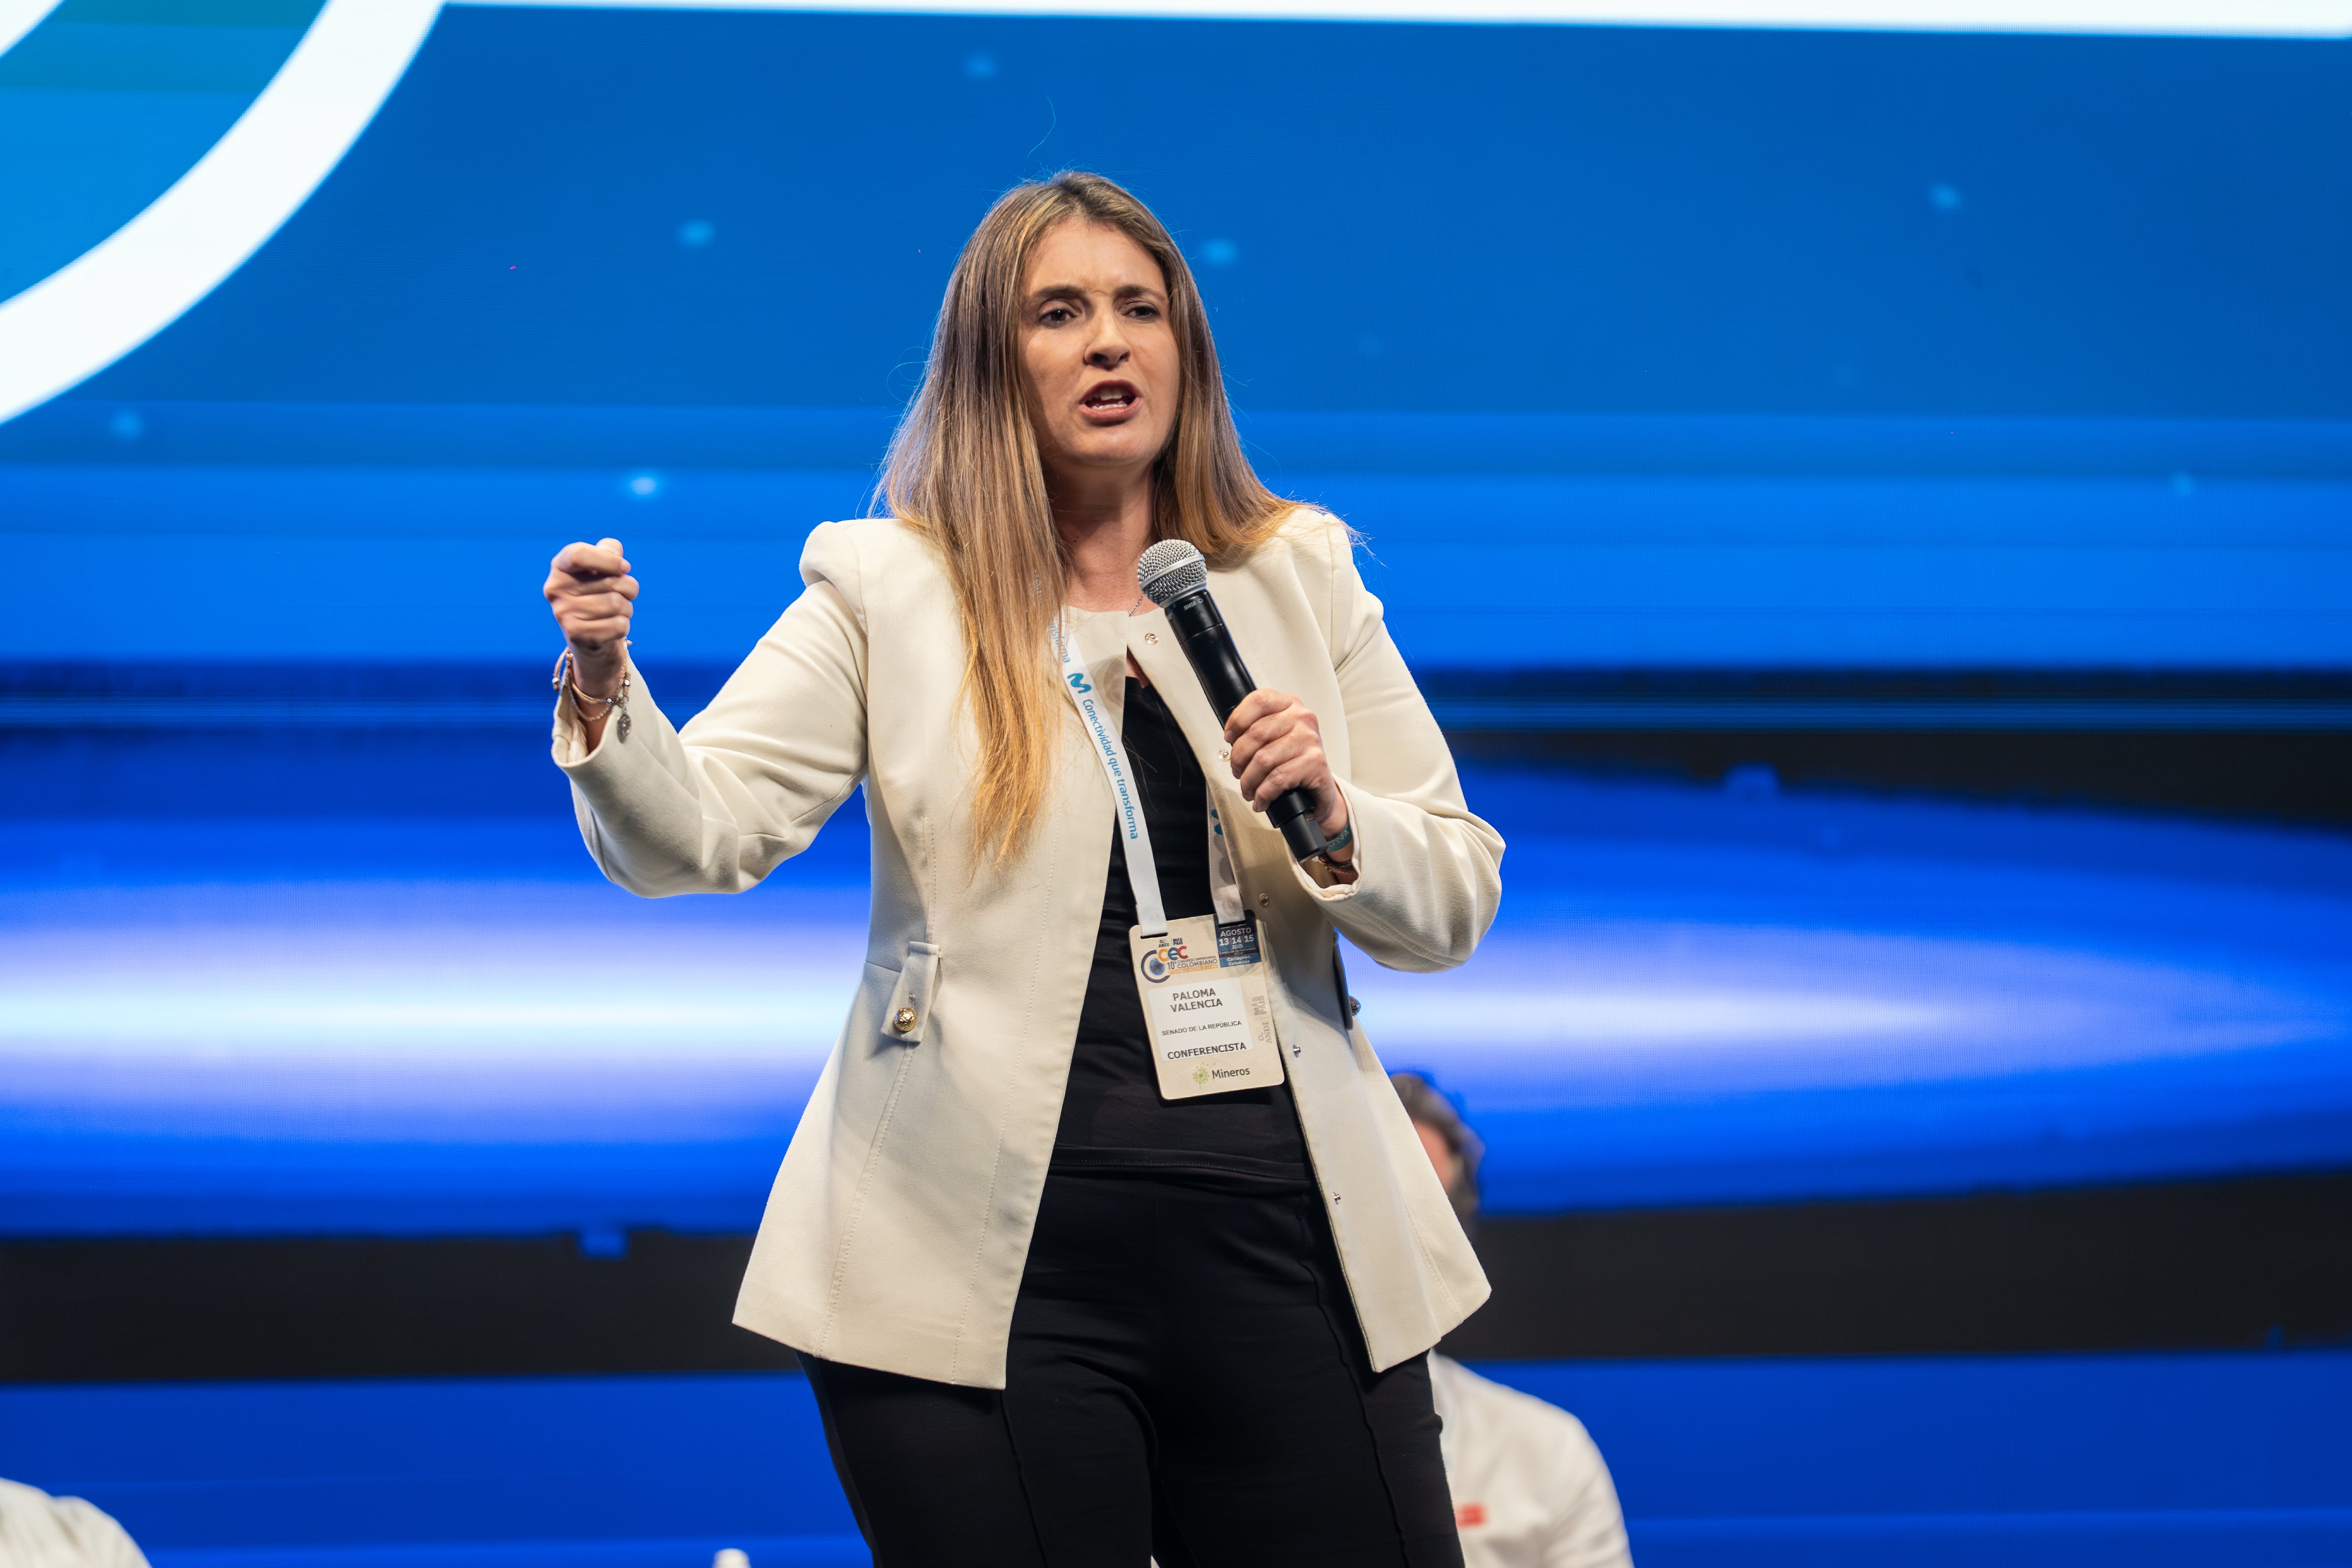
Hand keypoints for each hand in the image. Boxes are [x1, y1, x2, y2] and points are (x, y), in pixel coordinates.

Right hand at [544, 537, 636, 696]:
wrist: (590, 636)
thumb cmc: (599, 594)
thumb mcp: (602, 569)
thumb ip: (608, 551)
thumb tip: (614, 550)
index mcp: (560, 566)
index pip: (579, 554)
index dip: (609, 559)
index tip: (625, 568)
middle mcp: (555, 588)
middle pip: (611, 582)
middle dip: (628, 588)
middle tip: (624, 594)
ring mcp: (562, 613)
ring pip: (616, 604)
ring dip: (627, 608)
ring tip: (617, 610)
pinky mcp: (575, 635)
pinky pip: (618, 625)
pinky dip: (624, 626)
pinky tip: (612, 625)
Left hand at [1223, 689, 1353, 865]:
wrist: (1319, 786)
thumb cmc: (1293, 760)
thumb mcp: (1275, 736)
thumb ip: (1256, 729)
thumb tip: (1231, 738)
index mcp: (1290, 704)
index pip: (1259, 700)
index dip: (1237, 719)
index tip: (1229, 737)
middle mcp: (1302, 718)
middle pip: (1256, 733)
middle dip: (1238, 758)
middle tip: (1237, 772)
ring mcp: (1310, 739)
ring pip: (1264, 759)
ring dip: (1248, 781)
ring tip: (1248, 790)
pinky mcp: (1316, 763)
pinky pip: (1277, 779)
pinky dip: (1263, 794)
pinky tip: (1260, 800)